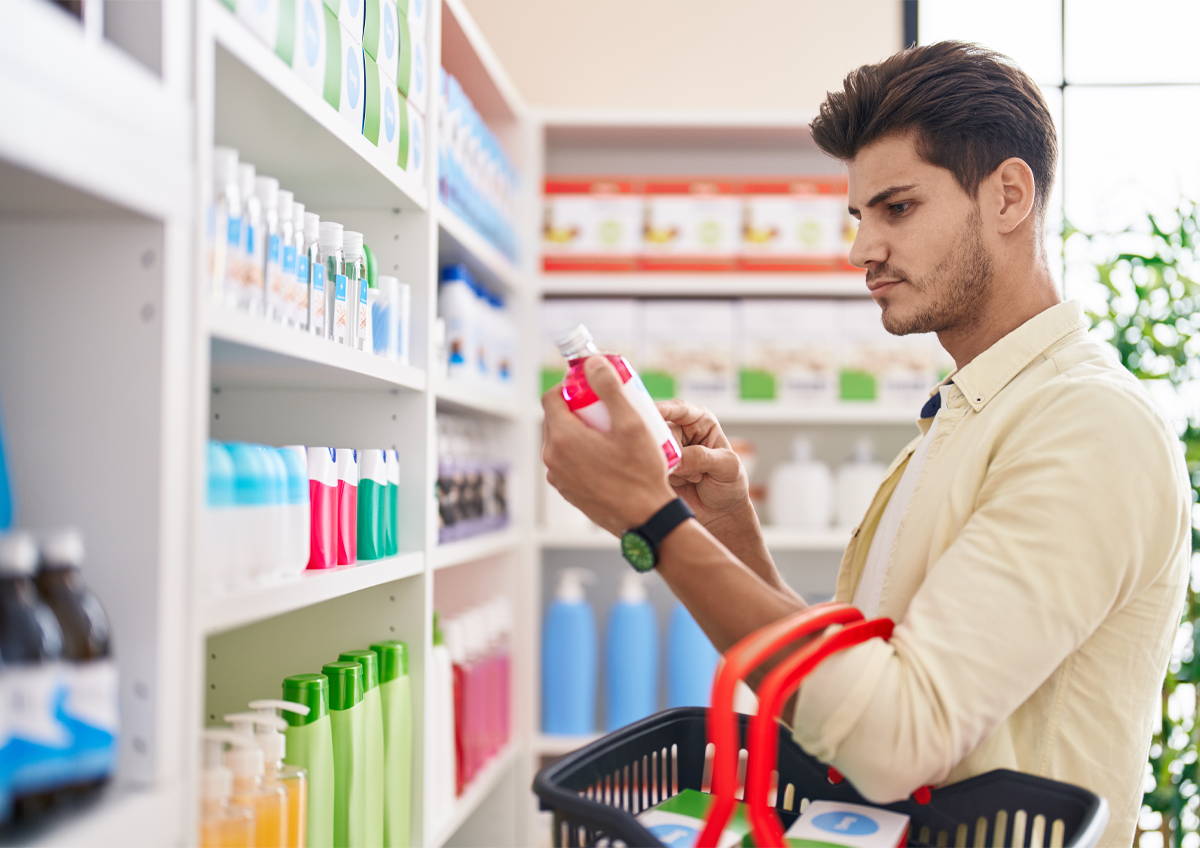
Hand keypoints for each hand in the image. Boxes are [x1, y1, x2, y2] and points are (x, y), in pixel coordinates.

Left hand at [542, 357, 676, 535]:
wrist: (645, 520)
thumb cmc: (640, 473)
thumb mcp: (631, 424)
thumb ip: (610, 389)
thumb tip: (594, 363)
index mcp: (562, 438)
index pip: (551, 397)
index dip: (570, 386)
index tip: (592, 386)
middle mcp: (553, 458)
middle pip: (556, 419)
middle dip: (578, 407)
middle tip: (606, 407)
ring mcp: (558, 477)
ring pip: (562, 441)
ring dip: (580, 430)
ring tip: (610, 431)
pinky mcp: (567, 491)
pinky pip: (568, 462)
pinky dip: (581, 452)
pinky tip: (608, 455)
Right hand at [656, 399, 750, 528]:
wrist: (719, 515)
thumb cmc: (729, 485)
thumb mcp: (727, 467)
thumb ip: (703, 457)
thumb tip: (677, 458)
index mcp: (699, 421)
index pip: (679, 409)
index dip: (664, 409)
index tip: (652, 413)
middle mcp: (679, 432)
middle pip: (661, 430)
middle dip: (671, 450)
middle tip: (684, 465)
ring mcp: (665, 452)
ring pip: (654, 452)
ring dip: (672, 469)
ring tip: (694, 479)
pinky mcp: (655, 469)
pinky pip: (649, 469)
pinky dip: (664, 479)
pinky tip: (681, 485)